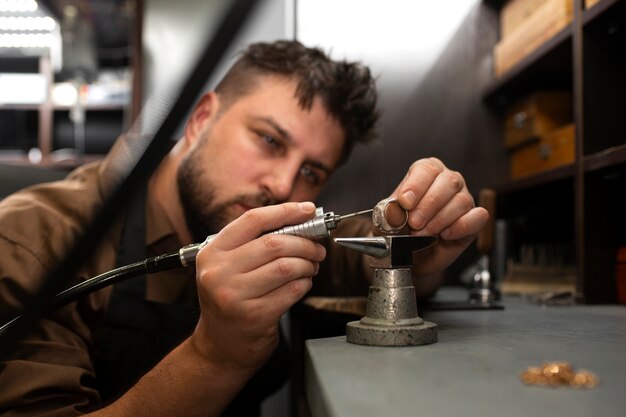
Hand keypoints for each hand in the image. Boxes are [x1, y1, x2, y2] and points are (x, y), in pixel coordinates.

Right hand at [190, 202, 324, 371]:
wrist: (220, 347)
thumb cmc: (230, 300)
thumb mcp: (228, 267)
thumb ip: (254, 243)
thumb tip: (299, 220)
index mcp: (212, 253)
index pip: (253, 221)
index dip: (285, 211)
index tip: (307, 210)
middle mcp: (219, 272)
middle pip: (275, 243)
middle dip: (305, 242)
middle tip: (317, 248)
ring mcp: (235, 296)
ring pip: (287, 266)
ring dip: (307, 264)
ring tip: (311, 267)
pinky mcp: (255, 316)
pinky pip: (292, 290)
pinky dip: (304, 283)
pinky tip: (302, 284)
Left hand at [392, 158, 488, 275]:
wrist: (411, 258)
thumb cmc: (400, 233)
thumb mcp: (387, 224)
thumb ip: (389, 216)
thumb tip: (394, 211)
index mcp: (425, 173)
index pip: (427, 169)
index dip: (416, 185)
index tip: (405, 203)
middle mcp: (447, 182)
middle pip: (448, 182)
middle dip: (428, 205)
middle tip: (414, 224)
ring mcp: (463, 199)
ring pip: (461, 200)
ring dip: (439, 220)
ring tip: (423, 234)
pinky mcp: (474, 220)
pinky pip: (477, 217)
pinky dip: (461, 226)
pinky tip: (445, 235)